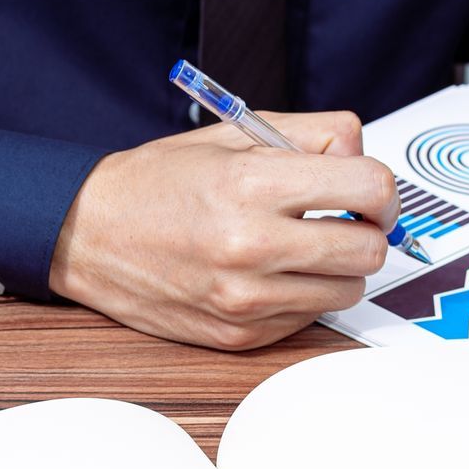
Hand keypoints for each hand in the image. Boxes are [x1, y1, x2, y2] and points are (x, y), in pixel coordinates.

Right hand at [49, 111, 397, 350]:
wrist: (86, 234)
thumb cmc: (157, 182)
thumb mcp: (232, 133)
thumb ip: (310, 133)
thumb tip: (364, 154)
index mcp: (252, 184)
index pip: (369, 188)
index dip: (382, 190)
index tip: (370, 194)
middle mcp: (251, 246)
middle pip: (369, 250)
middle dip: (364, 232)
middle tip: (340, 221)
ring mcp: (245, 299)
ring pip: (347, 291)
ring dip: (335, 269)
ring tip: (298, 247)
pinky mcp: (239, 335)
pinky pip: (308, 319)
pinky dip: (301, 296)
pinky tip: (267, 274)